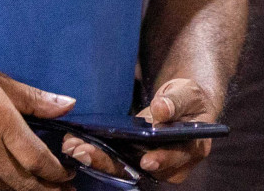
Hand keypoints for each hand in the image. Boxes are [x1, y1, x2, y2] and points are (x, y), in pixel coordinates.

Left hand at [61, 78, 216, 184]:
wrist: (181, 103)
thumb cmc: (188, 99)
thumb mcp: (187, 93)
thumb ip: (177, 101)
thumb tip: (161, 110)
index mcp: (190, 150)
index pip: (176, 160)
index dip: (162, 160)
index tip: (146, 160)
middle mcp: (169, 165)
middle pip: (140, 170)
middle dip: (111, 163)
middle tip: (85, 152)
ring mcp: (149, 164)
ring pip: (123, 169)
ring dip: (96, 160)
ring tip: (73, 147)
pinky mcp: (133, 158)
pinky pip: (113, 160)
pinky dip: (94, 152)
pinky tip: (75, 143)